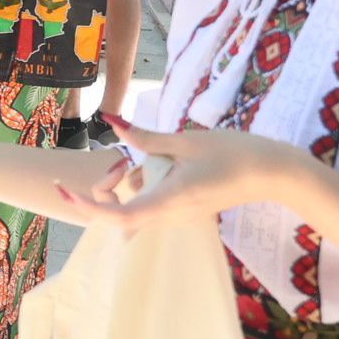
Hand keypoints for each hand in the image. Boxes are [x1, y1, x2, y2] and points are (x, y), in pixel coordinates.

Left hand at [44, 118, 298, 230]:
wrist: (274, 173)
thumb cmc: (235, 152)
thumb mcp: (186, 140)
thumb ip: (145, 137)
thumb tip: (111, 120)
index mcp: (169, 199)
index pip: (119, 215)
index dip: (87, 206)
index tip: (64, 190)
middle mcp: (171, 216)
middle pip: (121, 217)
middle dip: (106, 191)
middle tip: (117, 160)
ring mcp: (179, 218)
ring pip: (136, 210)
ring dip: (128, 188)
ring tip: (140, 157)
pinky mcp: (186, 213)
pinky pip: (152, 205)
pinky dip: (145, 186)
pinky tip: (160, 163)